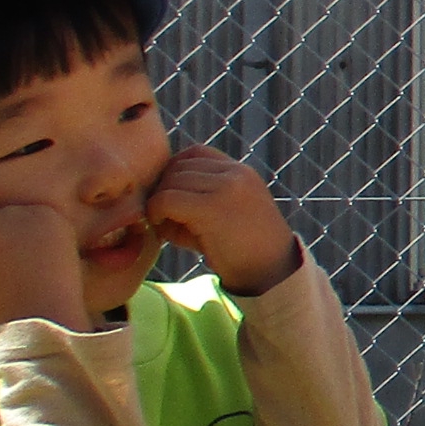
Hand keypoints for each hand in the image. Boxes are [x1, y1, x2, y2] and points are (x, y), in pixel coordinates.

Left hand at [144, 145, 297, 292]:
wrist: (270, 271)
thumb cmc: (243, 248)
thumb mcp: (226, 211)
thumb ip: (200, 195)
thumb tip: (154, 192)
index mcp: (241, 171)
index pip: (196, 153)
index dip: (175, 172)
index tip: (171, 197)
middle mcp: (235, 173)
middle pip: (180, 166)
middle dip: (164, 188)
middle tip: (162, 215)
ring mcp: (225, 188)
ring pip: (171, 181)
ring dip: (159, 201)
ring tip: (164, 223)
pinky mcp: (212, 208)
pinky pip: (168, 199)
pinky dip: (156, 211)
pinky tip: (160, 227)